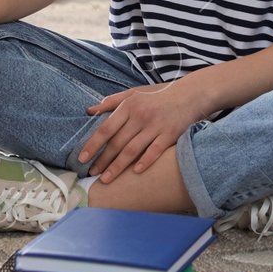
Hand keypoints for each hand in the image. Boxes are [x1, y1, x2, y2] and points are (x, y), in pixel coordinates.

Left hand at [78, 81, 209, 184]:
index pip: (106, 128)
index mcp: (129, 105)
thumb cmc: (159, 95)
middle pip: (117, 142)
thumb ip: (112, 101)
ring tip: (106, 178)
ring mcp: (156, 125)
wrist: (190, 94)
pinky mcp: (170, 134)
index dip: (93, 144)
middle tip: (91, 173)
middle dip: (102, 160)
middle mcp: (141, 115)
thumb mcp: (134, 93)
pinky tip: (136, 172)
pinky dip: (145, 162)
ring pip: (132, 150)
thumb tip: (90, 110)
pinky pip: (155, 151)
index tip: (82, 157)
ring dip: (117, 167)